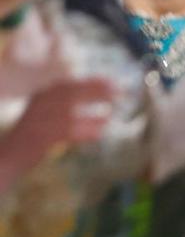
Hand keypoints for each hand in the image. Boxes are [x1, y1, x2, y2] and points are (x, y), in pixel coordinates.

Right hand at [0, 76, 118, 170]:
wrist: (9, 154)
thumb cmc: (34, 134)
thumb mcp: (48, 112)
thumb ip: (67, 103)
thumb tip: (101, 95)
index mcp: (43, 94)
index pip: (71, 83)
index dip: (94, 82)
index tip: (114, 82)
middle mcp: (40, 103)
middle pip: (72, 93)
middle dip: (98, 91)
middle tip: (121, 93)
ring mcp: (40, 119)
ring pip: (71, 113)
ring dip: (94, 115)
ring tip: (111, 117)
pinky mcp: (42, 137)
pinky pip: (69, 133)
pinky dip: (86, 132)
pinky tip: (100, 133)